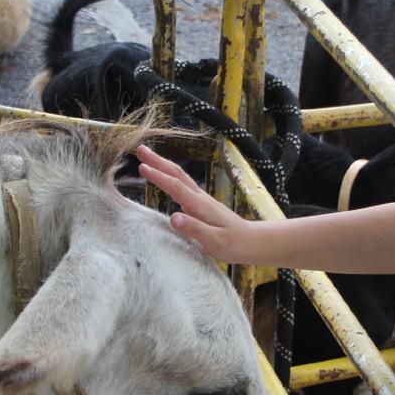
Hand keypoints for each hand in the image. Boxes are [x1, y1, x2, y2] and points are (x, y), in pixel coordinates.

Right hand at [135, 145, 257, 263]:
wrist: (254, 242)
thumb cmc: (235, 244)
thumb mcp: (214, 241)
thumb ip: (194, 229)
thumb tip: (173, 217)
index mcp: (201, 206)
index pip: (176, 187)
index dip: (159, 177)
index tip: (141, 167)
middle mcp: (201, 199)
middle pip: (177, 174)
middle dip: (158, 161)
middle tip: (140, 150)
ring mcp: (202, 200)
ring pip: (180, 178)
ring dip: (163, 166)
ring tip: (147, 159)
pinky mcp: (203, 205)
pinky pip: (183, 185)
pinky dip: (171, 176)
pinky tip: (166, 178)